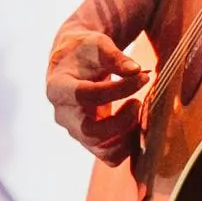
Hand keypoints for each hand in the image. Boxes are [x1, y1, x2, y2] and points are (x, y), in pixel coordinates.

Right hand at [46, 21, 150, 164]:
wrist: (75, 62)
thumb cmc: (85, 50)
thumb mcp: (97, 44)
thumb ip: (115, 56)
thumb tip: (136, 70)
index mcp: (58, 89)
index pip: (87, 96)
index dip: (118, 89)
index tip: (142, 76)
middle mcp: (63, 115)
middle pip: (91, 132)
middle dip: (122, 121)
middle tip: (139, 102)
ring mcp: (76, 131)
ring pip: (103, 150)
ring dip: (128, 135)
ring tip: (139, 110)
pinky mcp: (90, 140)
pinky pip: (110, 155)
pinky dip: (128, 145)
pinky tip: (137, 123)